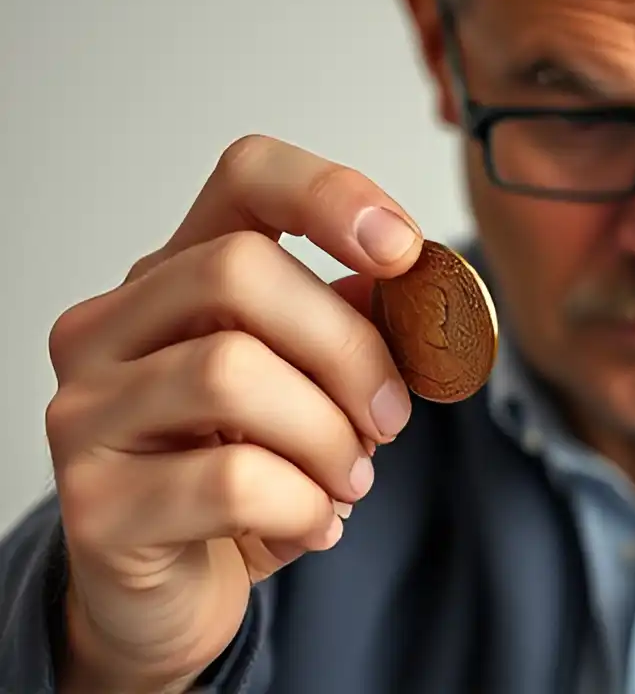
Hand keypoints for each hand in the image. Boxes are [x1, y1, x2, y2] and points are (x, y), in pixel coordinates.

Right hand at [45, 136, 422, 691]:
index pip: (244, 177)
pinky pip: (231, 481)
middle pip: (240, 272)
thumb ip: (352, 327)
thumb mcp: (312, 389)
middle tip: (391, 418)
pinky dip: (304, 506)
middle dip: (347, 348)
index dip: (331, 193)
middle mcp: (109, 328)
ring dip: (329, 438)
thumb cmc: (246, 474)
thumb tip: (411, 285)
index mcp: (174, 279)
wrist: (173, 594)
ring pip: (231, 373)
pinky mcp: (95, 504)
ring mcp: (87, 412)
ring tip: (348, 481)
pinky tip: (311, 525)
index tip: (403, 250)